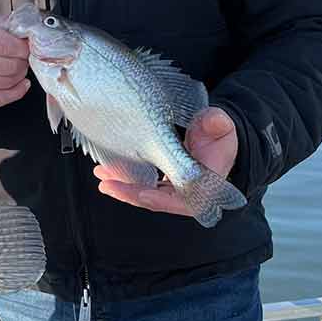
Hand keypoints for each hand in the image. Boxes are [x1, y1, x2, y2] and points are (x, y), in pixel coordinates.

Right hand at [0, 10, 30, 106]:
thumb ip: (5, 24)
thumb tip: (29, 36)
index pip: (9, 46)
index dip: (25, 48)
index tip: (27, 46)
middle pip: (10, 66)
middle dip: (23, 61)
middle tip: (22, 56)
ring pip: (8, 82)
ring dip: (19, 75)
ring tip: (16, 66)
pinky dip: (16, 92)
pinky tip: (20, 84)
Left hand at [93, 107, 238, 216]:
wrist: (211, 135)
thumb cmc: (217, 134)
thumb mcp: (219, 125)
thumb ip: (217, 122)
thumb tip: (216, 120)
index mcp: (205, 184)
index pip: (184, 199)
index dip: (162, 199)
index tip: (143, 193)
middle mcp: (186, 191)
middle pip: (157, 200)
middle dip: (131, 194)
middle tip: (108, 184)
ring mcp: (171, 188)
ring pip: (145, 192)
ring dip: (122, 187)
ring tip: (102, 175)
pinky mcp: (160, 182)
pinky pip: (140, 183)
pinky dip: (124, 178)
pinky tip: (106, 170)